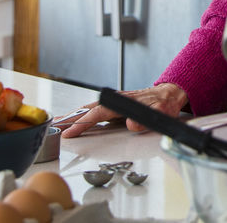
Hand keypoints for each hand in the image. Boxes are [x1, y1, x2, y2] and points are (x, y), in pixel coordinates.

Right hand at [58, 83, 187, 137]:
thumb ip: (146, 120)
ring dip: (75, 115)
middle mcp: (117, 100)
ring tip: (61, 123)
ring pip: (91, 108)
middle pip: (88, 109)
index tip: (69, 132)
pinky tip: (78, 118)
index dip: (82, 124)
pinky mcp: (117, 104)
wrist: (171, 93)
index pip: (97, 114)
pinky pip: (96, 109)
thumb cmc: (165, 104)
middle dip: (71, 119)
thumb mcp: (160, 113)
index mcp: (123, 103)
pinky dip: (84, 113)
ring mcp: (116, 101)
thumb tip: (130, 124)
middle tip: (55, 128)